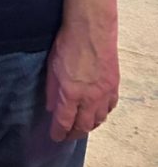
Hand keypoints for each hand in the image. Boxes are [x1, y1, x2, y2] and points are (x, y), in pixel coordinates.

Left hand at [45, 21, 118, 141]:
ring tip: (81, 126)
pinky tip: (96, 112)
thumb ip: (52, 91)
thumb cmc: (68, 43)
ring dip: (89, 126)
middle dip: (74, 133)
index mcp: (71, 93)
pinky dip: (102, 113)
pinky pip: (109, 107)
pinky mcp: (114, 85)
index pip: (64, 122)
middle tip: (67, 136)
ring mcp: (104, 92)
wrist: (91, 28)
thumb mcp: (52, 67)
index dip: (59, 133)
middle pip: (84, 126)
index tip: (55, 137)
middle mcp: (90, 97)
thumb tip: (51, 108)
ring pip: (99, 119)